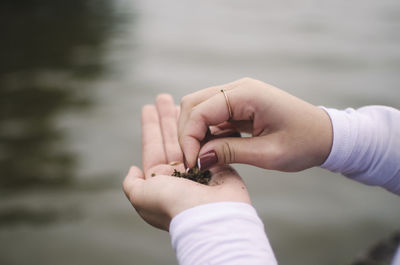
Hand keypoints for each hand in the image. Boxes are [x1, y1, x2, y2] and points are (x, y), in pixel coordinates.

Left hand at [123, 94, 250, 230]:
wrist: (210, 216)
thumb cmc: (174, 205)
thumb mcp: (141, 197)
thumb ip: (131, 183)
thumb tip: (133, 169)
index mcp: (160, 180)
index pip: (153, 146)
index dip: (151, 126)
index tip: (149, 108)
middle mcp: (179, 173)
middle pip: (170, 137)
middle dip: (166, 117)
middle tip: (163, 97)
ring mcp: (199, 168)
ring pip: (190, 137)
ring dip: (185, 119)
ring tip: (181, 100)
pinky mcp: (217, 164)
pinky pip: (209, 140)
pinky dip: (206, 127)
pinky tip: (202, 113)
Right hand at [178, 78, 332, 171]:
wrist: (325, 135)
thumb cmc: (304, 143)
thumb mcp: (268, 154)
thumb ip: (229, 153)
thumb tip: (198, 158)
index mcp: (247, 94)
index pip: (200, 111)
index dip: (189, 138)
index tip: (192, 164)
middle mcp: (238, 88)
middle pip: (192, 104)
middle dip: (187, 133)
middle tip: (193, 161)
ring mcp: (237, 95)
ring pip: (198, 108)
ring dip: (194, 132)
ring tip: (201, 157)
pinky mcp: (238, 105)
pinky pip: (211, 115)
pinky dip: (205, 132)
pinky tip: (213, 149)